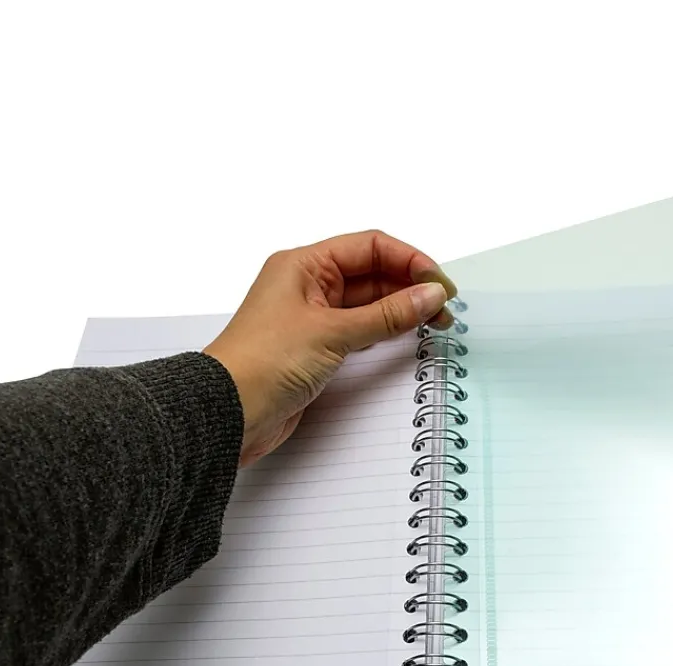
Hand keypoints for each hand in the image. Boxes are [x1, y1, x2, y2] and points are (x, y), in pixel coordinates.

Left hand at [203, 230, 455, 465]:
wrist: (228, 412)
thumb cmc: (261, 363)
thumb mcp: (332, 332)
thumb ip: (387, 315)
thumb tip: (429, 296)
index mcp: (304, 265)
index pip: (369, 247)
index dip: (410, 261)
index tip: (439, 284)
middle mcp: (308, 285)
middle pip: (372, 273)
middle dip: (411, 287)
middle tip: (444, 309)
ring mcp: (313, 318)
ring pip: (368, 304)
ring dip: (401, 311)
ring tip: (434, 324)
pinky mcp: (316, 349)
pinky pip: (360, 331)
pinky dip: (385, 332)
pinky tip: (406, 337)